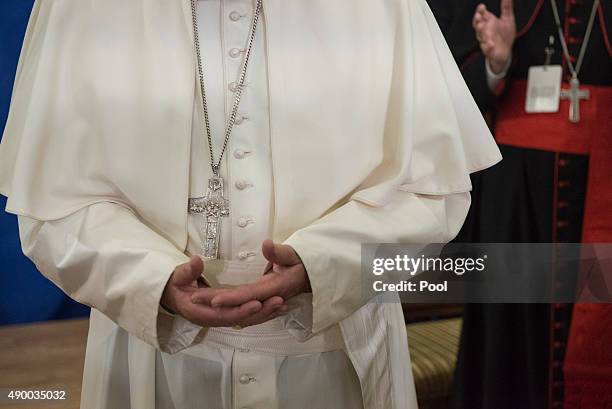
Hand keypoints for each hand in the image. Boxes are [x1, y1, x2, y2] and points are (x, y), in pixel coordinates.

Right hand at [161, 256, 285, 326]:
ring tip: (283, 305)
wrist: (171, 297)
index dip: (241, 309)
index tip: (257, 302)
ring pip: (246, 320)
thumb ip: (187, 271)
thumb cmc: (174, 285)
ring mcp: (220, 319)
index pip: (225, 314)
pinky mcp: (226, 315)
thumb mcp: (177, 276)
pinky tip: (276, 308)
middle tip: (279, 302)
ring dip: (265, 314)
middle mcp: (213, 319)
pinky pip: (246, 317)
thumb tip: (196, 261)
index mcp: (201, 312)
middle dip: (261, 312)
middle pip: (240, 319)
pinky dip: (261, 313)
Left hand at [192, 240, 310, 312]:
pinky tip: (214, 309)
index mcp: (275, 288)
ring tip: (197, 302)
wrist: (311, 276)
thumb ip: (280, 252)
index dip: (231, 299)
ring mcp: (265, 303)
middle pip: (239, 304)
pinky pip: (244, 310)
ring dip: (219, 308)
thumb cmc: (301, 263)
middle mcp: (269, 299)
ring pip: (240, 310)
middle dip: (216, 303)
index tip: (213, 301)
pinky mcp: (263, 303)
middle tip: (193, 299)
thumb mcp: (293, 254)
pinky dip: (229, 311)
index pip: (249, 294)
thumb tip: (267, 244)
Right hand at [473, 0, 515, 73]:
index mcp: (488, 22)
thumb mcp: (507, 19)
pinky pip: (487, 48)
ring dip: (480, 32)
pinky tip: (491, 44)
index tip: (482, 6)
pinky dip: (488, 46)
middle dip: (477, 21)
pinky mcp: (489, 50)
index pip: (481, 15)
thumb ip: (506, 7)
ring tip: (482, 26)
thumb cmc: (504, 35)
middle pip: (478, 25)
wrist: (505, 51)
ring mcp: (486, 41)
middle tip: (478, 16)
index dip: (480, 11)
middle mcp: (485, 31)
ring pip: (481, 36)